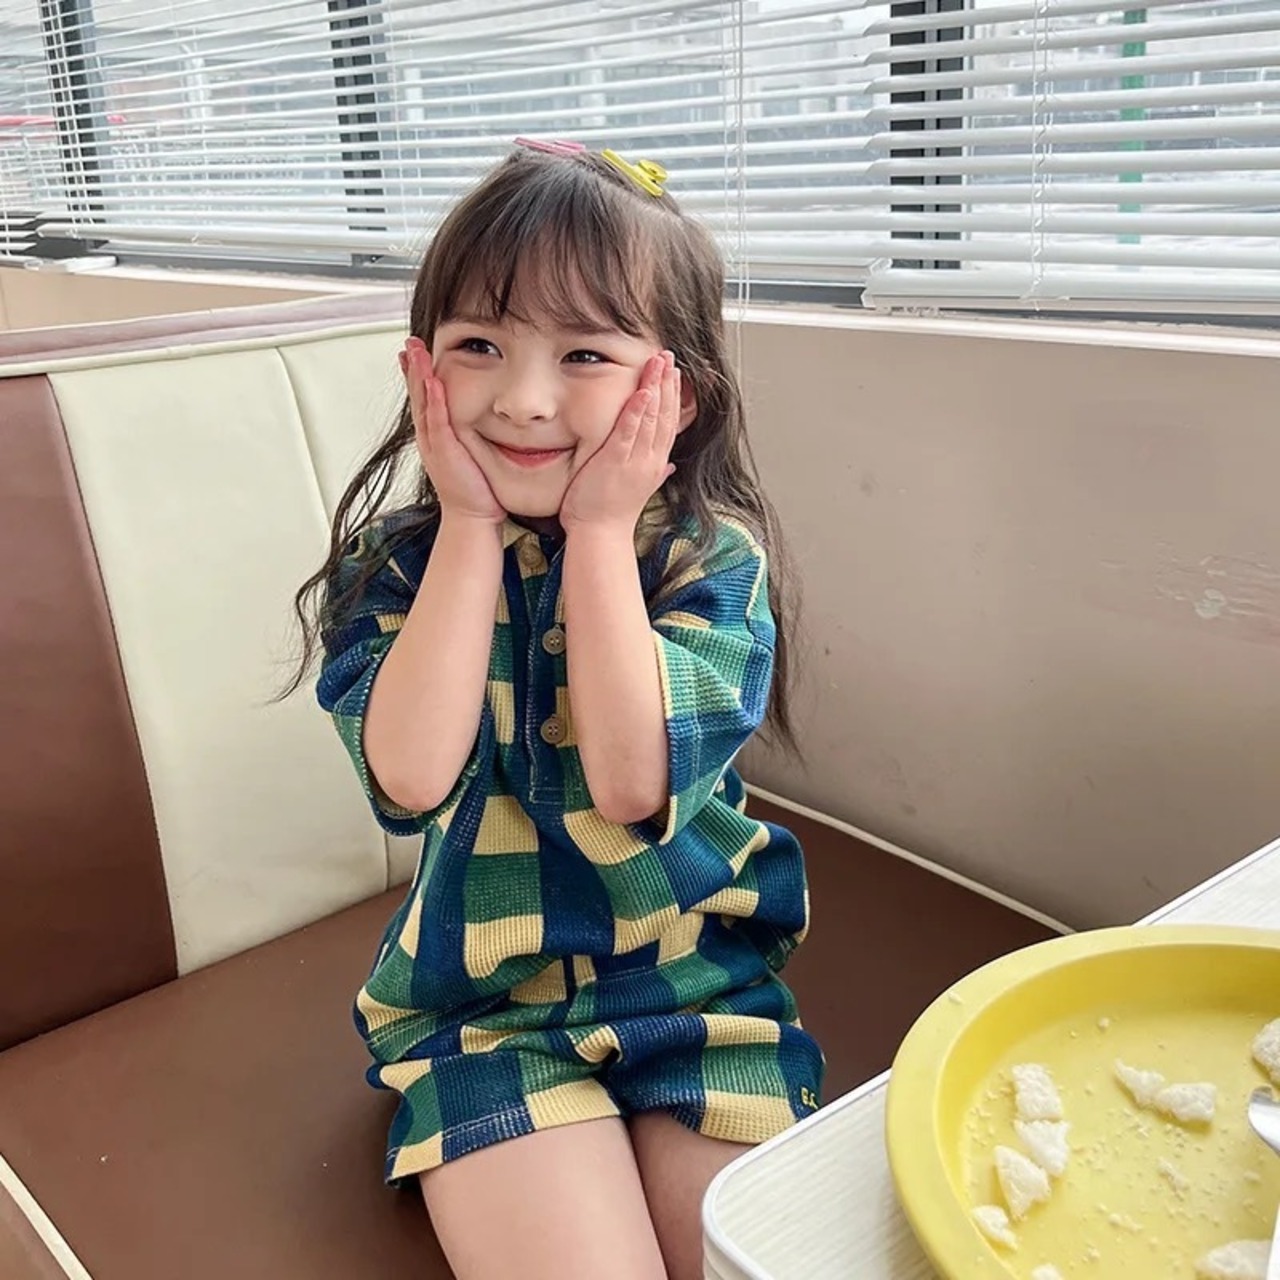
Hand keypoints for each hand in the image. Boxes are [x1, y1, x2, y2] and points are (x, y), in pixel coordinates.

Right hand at [401, 338, 503, 525]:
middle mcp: (429, 437)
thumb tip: (477, 415)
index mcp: (434, 436)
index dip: (416, 375)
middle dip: (412, 368)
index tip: (413, 352)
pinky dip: (435, 401)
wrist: (472, 515)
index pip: (423, 399)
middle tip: (410, 343)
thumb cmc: (474, 487)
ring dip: (419, 376)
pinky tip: (434, 382)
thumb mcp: (466, 452)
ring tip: (416, 352)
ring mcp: (434, 444)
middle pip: (417, 396)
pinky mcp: (445, 451)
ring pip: (423, 403)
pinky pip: (437, 422)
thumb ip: (466, 433)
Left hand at [560, 352, 678, 532]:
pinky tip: (643, 392)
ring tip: (660, 363)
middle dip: (668, 383)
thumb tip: (669, 467)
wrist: (600, 536)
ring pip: (651, 418)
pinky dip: (637, 411)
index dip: (673, 396)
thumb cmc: (611, 515)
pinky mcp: (616, 462)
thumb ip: (655, 475)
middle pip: (665, 415)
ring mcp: (635, 461)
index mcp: (655, 464)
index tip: (674, 373)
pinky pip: (629, 432)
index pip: (668, 423)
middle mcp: (650, 460)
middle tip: (669, 356)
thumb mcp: (638, 490)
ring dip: (656, 388)